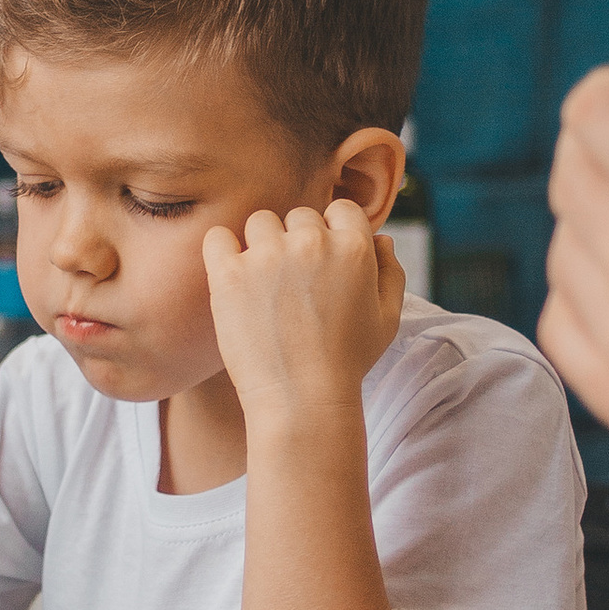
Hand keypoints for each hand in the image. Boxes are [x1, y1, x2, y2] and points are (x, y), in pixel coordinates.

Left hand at [204, 201, 405, 433]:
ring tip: (264, 285)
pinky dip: (222, 250)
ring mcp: (268, 256)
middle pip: (299, 216)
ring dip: (262, 245)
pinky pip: (217, 237)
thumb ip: (391, 272)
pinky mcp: (229, 274)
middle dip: (297, 242)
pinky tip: (232, 273)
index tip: (322, 263)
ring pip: (260, 223)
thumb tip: (380, 238)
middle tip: (293, 285)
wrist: (301, 400)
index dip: (332, 232)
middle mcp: (312, 243)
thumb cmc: (347, 363)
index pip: (340, 209)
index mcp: (354, 248)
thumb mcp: (387, 319)